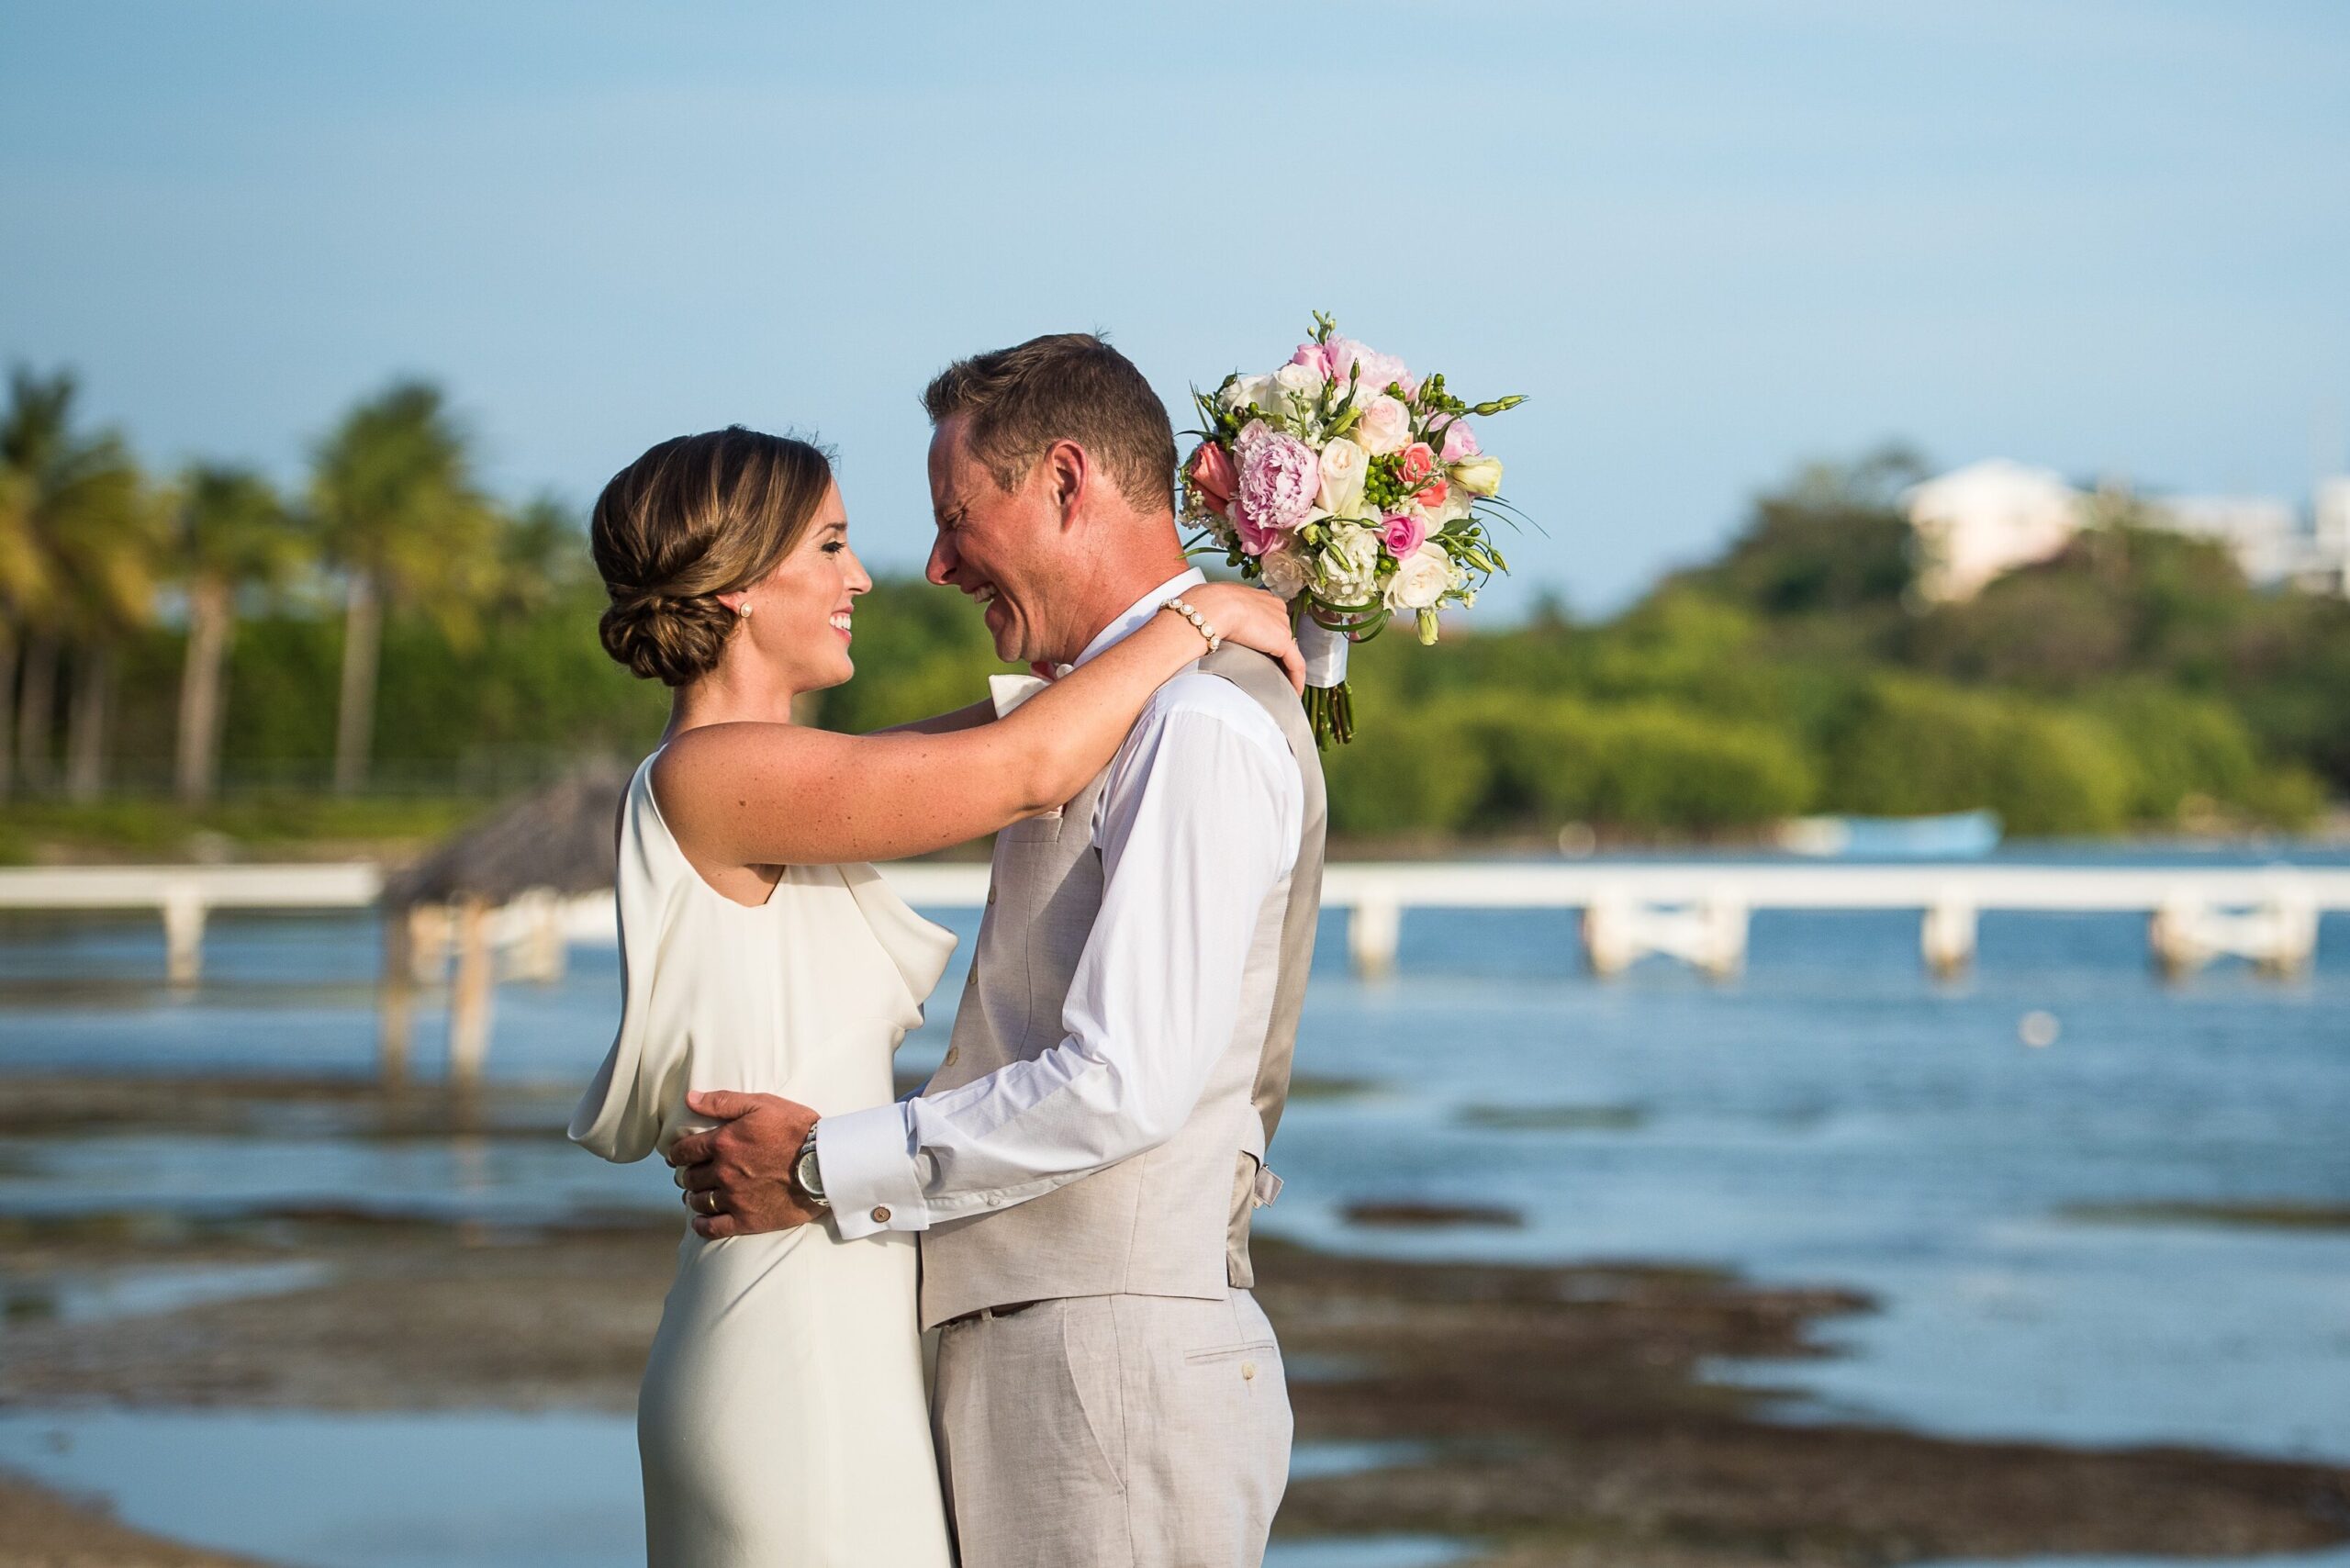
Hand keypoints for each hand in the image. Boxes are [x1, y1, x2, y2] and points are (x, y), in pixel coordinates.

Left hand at [665, 1090, 820, 1238]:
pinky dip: (702, 1225)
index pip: (685, 1150)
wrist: (826, 1163)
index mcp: (723, 1142)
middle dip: (689, 1173)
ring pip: (699, 1201)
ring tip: (699, 1194)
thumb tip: (690, 1098)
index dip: (677, 1153)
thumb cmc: (797, 1129)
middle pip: (690, 1177)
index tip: (677, 1155)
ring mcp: (734, 1198)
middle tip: (694, 1173)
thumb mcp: (761, 1104)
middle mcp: (723, 1172)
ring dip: (695, 1197)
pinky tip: (701, 1221)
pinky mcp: (747, 1220)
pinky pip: (714, 1227)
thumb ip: (723, 1102)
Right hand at [1186, 583, 1306, 693]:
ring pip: (1290, 651)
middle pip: (1281, 634)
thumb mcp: (1219, 606)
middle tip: (1272, 672)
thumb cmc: (1208, 606)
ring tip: (1281, 685)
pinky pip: (1296, 664)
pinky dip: (1296, 680)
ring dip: (1286, 668)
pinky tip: (1293, 693)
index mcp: (1261, 598)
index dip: (1268, 637)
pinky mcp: (1283, 642)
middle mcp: (1276, 608)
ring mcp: (1281, 624)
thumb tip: (1219, 625)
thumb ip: (1228, 615)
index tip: (1263, 652)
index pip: (1271, 620)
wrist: (1214, 607)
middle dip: (1278, 653)